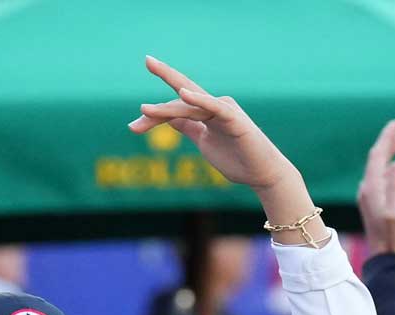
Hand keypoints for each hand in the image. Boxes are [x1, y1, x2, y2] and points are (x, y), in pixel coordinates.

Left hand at [130, 57, 297, 193]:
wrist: (262, 175)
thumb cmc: (236, 159)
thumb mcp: (203, 141)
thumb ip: (187, 126)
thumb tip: (166, 117)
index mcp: (206, 112)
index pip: (176, 107)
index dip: (154, 115)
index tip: (132, 126)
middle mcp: (214, 106)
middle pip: (184, 91)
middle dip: (165, 73)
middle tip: (147, 59)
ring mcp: (225, 111)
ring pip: (191, 106)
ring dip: (167, 108)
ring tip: (144, 109)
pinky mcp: (235, 120)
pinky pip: (214, 107)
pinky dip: (199, 100)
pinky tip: (183, 94)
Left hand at [357, 120, 394, 257]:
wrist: (386, 261)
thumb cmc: (394, 239)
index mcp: (372, 189)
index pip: (377, 157)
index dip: (387, 139)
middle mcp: (368, 191)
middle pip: (375, 160)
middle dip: (386, 143)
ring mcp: (370, 199)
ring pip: (377, 169)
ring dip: (386, 154)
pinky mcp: (374, 206)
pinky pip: (379, 179)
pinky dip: (386, 168)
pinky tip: (392, 168)